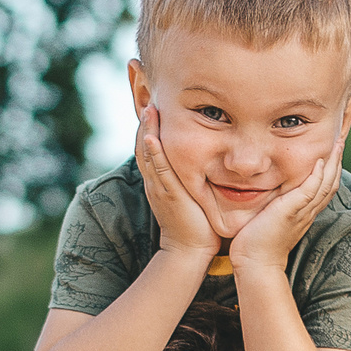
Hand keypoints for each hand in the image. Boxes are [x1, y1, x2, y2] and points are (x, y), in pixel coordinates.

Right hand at [136, 107, 219, 259]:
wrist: (190, 250)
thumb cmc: (196, 223)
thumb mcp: (192, 192)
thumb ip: (193, 175)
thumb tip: (207, 160)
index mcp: (160, 177)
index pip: (151, 145)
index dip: (150, 124)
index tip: (154, 104)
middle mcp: (155, 179)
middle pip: (144, 144)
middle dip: (145, 121)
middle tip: (147, 100)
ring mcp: (159, 186)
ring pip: (148, 153)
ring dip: (147, 130)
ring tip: (148, 108)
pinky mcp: (167, 194)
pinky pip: (158, 169)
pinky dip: (153, 152)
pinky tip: (151, 136)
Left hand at [225, 120, 347, 273]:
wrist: (254, 262)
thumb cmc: (256, 241)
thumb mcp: (269, 215)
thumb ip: (274, 201)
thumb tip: (268, 187)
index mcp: (305, 209)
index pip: (324, 183)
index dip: (332, 164)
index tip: (334, 145)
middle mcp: (308, 210)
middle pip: (332, 180)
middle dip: (338, 158)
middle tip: (343, 136)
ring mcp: (302, 212)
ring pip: (326, 184)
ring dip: (334, 162)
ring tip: (339, 141)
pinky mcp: (291, 212)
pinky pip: (310, 191)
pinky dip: (318, 176)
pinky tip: (321, 160)